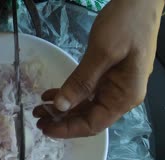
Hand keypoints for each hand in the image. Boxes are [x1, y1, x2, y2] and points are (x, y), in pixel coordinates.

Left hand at [33, 0, 164, 137]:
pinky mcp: (107, 75)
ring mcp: (115, 86)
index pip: (94, 124)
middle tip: (37, 118)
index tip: (45, 128)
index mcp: (125, 96)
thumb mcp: (102, 52)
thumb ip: (81, 81)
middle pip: (89, 117)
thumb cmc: (127, 24)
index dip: (68, 130)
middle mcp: (121, 96)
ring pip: (85, 106)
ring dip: (63, 108)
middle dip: (62, 120)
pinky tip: (50, 94)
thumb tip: (60, 106)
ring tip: (39, 108)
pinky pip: (86, 91)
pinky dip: (69, 94)